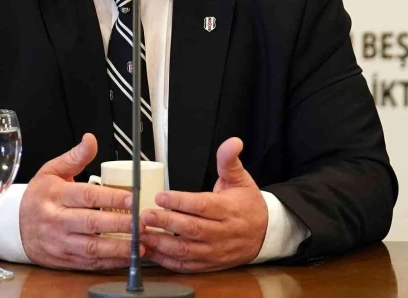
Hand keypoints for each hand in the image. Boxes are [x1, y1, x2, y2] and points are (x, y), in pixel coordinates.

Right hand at [19, 133, 140, 269]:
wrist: (15, 225)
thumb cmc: (39, 195)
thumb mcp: (52, 170)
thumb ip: (75, 156)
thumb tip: (90, 139)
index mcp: (55, 195)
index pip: (86, 196)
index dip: (110, 197)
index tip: (131, 198)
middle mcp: (57, 220)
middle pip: (91, 223)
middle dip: (118, 224)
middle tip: (141, 222)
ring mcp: (60, 242)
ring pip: (91, 247)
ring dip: (118, 247)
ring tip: (140, 244)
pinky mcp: (64, 259)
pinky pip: (89, 263)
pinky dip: (110, 262)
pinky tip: (127, 257)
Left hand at [139, 137, 267, 271]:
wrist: (264, 233)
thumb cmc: (248, 203)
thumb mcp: (241, 178)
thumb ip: (229, 160)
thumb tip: (233, 142)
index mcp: (228, 209)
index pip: (202, 206)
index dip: (180, 202)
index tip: (160, 196)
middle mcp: (221, 232)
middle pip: (191, 229)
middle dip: (165, 222)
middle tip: (145, 215)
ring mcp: (215, 251)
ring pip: (186, 251)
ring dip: (162, 244)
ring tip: (143, 234)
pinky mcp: (210, 264)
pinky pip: (187, 266)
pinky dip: (168, 261)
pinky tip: (152, 251)